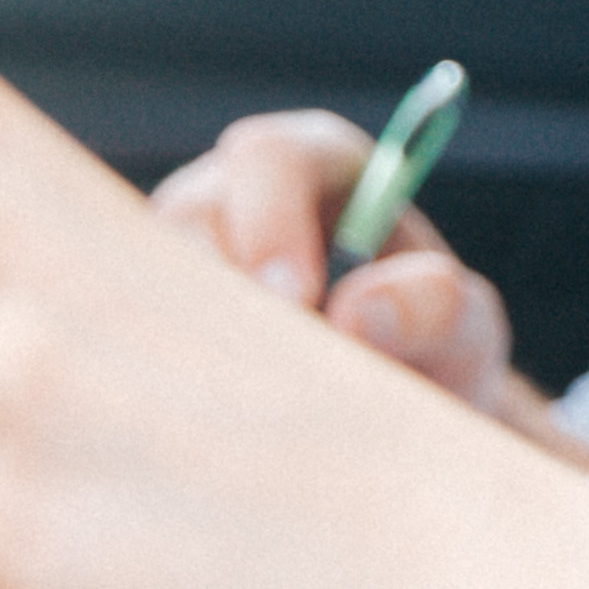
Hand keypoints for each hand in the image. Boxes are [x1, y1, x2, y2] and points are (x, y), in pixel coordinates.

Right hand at [147, 107, 588, 459]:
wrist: (394, 423)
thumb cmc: (430, 350)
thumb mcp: (463, 327)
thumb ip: (435, 307)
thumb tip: (358, 312)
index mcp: (314, 167)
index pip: (270, 156)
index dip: (273, 219)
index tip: (297, 297)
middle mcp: (229, 201)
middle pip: (185, 218)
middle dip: (219, 290)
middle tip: (259, 370)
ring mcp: (174, 264)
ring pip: (141, 287)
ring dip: (188, 346)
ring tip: (243, 409)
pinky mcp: (144, 327)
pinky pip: (125, 346)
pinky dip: (161, 385)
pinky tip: (205, 432)